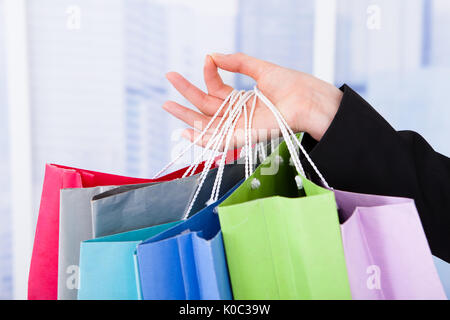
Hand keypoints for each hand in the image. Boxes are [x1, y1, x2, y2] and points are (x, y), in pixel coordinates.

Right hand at [162, 53, 342, 148]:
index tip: (207, 59)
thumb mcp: (261, 68)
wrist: (308, 100)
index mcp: (243, 101)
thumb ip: (237, 62)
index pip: (217, 90)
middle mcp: (238, 115)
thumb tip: (212, 55)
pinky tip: (184, 131)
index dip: (209, 75)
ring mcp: (239, 127)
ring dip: (185, 116)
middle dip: (187, 94)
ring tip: (167, 103)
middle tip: (169, 78)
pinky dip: (200, 139)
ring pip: (206, 124)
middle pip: (206, 107)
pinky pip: (218, 142)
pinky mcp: (243, 137)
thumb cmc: (291, 85)